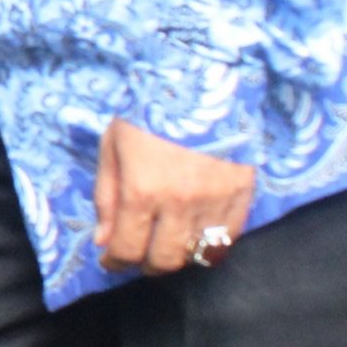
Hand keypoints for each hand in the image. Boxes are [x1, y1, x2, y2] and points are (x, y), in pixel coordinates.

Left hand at [92, 118, 255, 274]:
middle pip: (166, 260)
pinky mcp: (243, 194)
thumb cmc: (149, 112)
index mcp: (141, 191)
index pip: (127, 248)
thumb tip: (103, 240)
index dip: (115, 262)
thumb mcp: (113, 146)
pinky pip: (229, 238)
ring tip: (167, 245)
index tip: (110, 261)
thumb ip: (106, 196)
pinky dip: (211, 244)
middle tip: (139, 256)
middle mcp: (180, 204)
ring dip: (179, 256)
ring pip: (198, 254)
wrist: (203, 82)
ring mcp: (216, 201)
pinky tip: (198, 234)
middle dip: (147, 264)